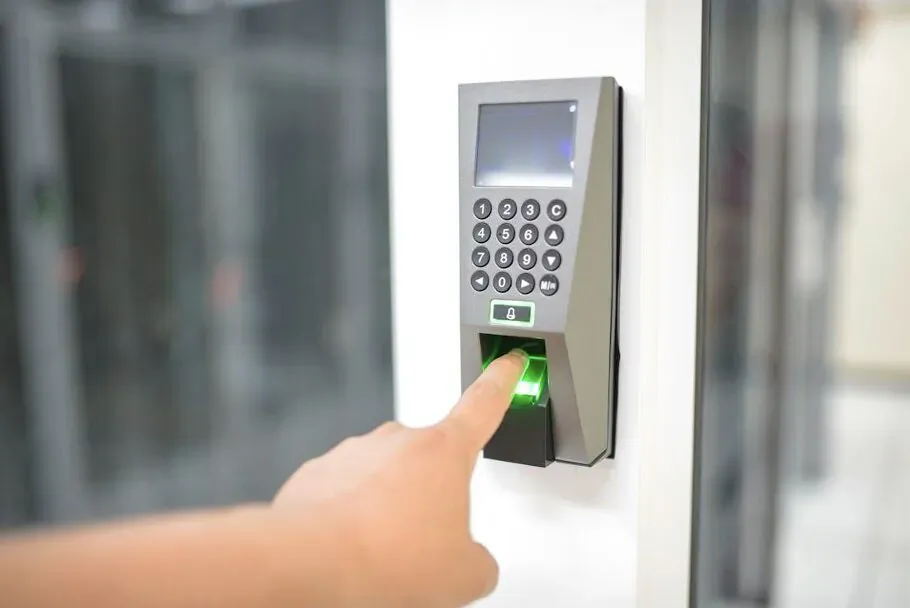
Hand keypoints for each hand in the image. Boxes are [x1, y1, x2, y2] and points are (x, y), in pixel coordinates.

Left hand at [272, 349, 526, 607]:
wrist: (312, 564)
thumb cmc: (385, 558)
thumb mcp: (464, 574)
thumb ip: (479, 560)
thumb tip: (471, 564)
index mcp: (443, 452)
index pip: (484, 404)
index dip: (500, 381)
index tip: (508, 363)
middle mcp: (397, 442)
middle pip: (428, 461)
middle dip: (429, 496)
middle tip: (423, 541)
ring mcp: (353, 454)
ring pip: (382, 480)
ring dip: (386, 510)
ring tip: (382, 554)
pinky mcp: (317, 475)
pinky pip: (342, 494)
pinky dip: (348, 520)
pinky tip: (349, 550)